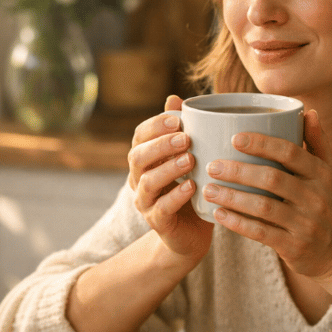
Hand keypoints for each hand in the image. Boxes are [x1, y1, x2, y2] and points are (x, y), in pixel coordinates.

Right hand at [127, 95, 213, 258]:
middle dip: (161, 145)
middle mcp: (138, 179)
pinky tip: (192, 187)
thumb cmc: (193, 188)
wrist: (193, 233)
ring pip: (148, 182)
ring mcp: (145, 202)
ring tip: (191, 159)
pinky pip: (162, 208)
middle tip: (186, 138)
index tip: (178, 118)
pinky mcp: (157, 222)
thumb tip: (175, 98)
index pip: (140, 136)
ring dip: (169, 168)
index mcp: (145, 159)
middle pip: (138, 157)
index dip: (155, 125)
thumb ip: (182, 131)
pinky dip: (176, 196)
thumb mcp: (191, 157)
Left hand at [202, 110, 331, 278]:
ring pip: (263, 207)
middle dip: (238, 171)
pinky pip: (261, 233)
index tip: (235, 138)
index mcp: (321, 174)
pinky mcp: (294, 247)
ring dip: (232, 197)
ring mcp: (306, 224)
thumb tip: (308, 111)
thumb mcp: (330, 175)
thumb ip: (318, 143)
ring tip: (208, 190)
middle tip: (212, 165)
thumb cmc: (330, 207)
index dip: (262, 143)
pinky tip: (218, 215)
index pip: (290, 152)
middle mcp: (316, 198)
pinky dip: (238, 223)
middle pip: (272, 178)